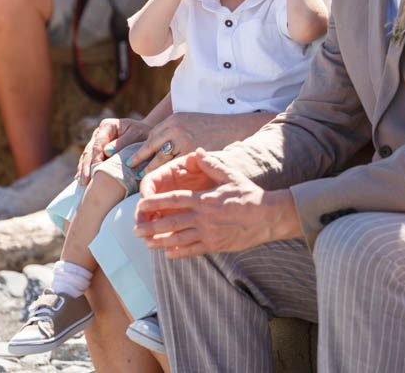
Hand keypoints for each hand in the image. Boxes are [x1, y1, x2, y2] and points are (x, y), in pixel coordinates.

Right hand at [77, 117, 151, 184]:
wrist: (146, 134)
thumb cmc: (143, 133)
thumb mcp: (137, 134)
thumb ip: (123, 142)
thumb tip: (106, 152)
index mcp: (107, 126)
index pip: (98, 143)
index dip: (95, 157)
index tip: (95, 168)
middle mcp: (99, 133)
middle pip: (89, 151)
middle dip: (86, 166)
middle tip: (84, 181)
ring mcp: (96, 142)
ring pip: (86, 157)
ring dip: (83, 170)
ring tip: (82, 183)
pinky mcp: (97, 151)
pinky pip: (88, 161)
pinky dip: (85, 170)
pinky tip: (81, 180)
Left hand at [125, 113, 219, 172]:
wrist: (234, 127)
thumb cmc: (212, 125)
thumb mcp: (190, 120)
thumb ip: (173, 129)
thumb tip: (156, 143)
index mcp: (174, 119)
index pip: (152, 135)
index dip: (142, 148)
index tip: (133, 158)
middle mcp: (176, 128)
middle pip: (152, 146)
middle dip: (140, 159)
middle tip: (131, 169)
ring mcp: (184, 141)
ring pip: (161, 158)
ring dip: (151, 168)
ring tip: (143, 177)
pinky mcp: (192, 152)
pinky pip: (175, 165)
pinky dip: (167, 172)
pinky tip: (163, 178)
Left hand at [134, 149, 301, 257]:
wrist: (268, 217)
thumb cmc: (250, 195)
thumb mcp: (231, 176)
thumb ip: (212, 165)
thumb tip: (198, 152)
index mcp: (205, 200)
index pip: (174, 201)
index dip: (155, 203)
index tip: (140, 206)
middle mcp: (204, 218)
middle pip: (171, 224)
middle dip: (151, 227)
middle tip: (136, 230)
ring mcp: (209, 234)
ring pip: (178, 240)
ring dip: (160, 242)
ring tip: (147, 244)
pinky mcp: (216, 245)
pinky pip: (192, 251)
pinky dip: (178, 252)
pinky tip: (168, 253)